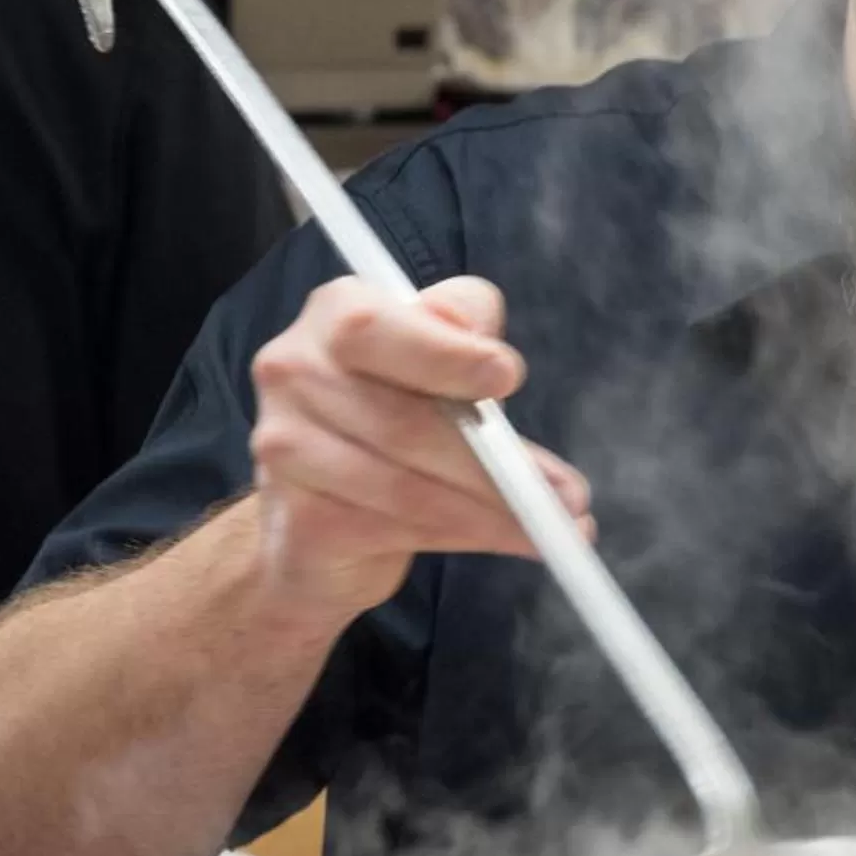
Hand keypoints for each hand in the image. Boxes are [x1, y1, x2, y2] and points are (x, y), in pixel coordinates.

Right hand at [246, 275, 592, 623]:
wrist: (315, 519)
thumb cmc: (390, 415)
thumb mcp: (431, 355)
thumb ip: (459, 326)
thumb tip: (488, 348)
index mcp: (333, 315)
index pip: (381, 328)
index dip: (447, 355)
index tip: (509, 377)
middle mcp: (294, 372)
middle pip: (406, 423)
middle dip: (499, 463)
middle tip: (570, 493)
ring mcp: (285, 449)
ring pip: (410, 488)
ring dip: (495, 512)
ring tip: (555, 524)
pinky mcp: (301, 520)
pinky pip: (400, 530)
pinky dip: (470, 537)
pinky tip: (514, 540)